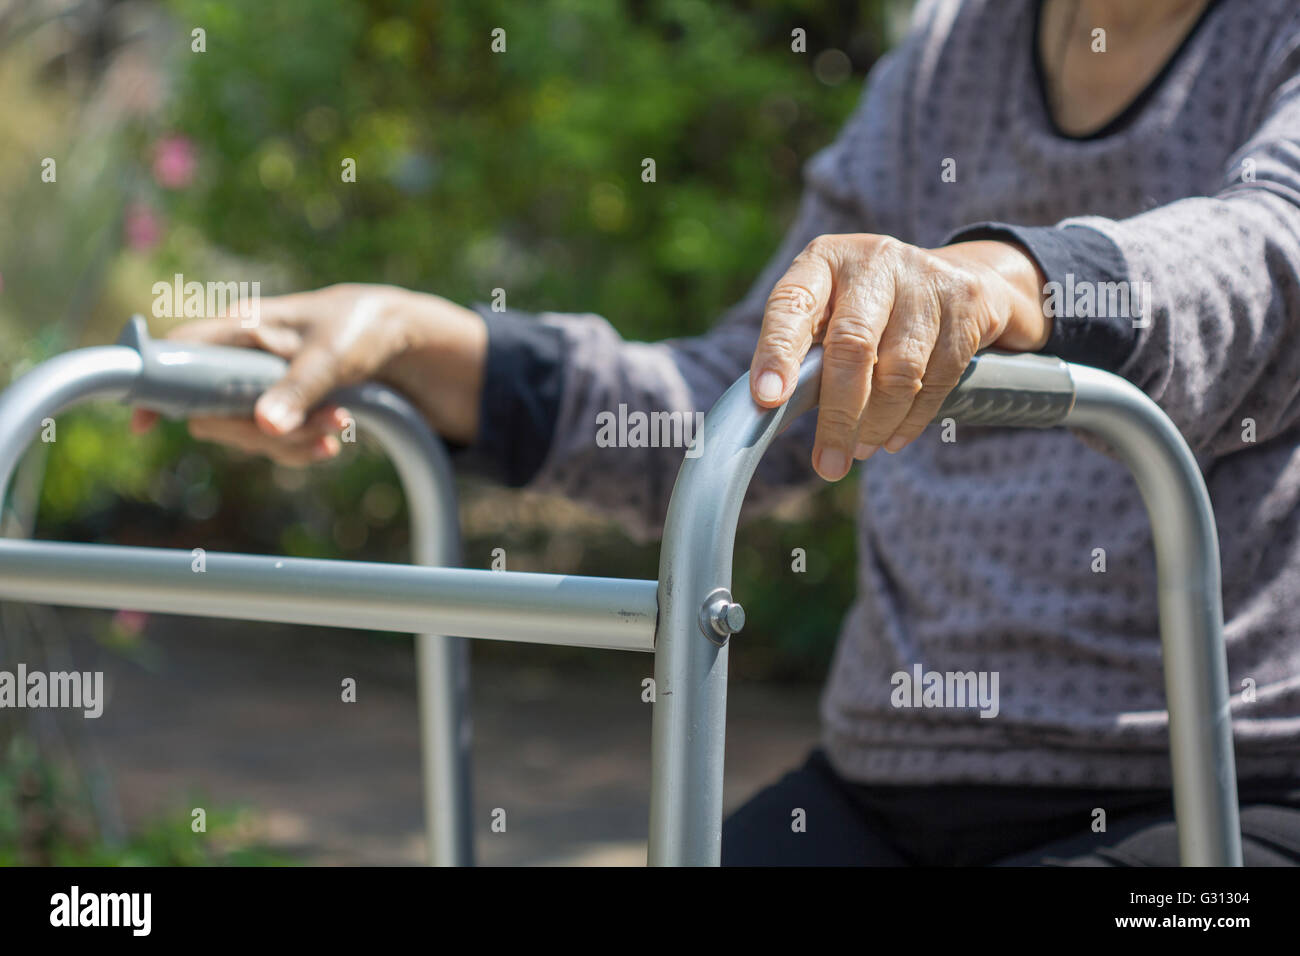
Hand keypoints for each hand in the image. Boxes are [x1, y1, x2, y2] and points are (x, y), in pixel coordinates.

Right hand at [131, 283, 487, 465]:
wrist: (400, 337)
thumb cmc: (361, 328)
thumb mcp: (333, 357)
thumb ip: (298, 389)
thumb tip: (264, 426)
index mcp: (240, 327)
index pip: (179, 354)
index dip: (156, 386)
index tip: (144, 424)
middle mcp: (240, 357)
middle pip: (213, 412)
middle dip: (262, 429)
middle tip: (328, 424)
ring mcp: (257, 384)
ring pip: (247, 432)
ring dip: (294, 440)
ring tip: (343, 425)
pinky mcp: (280, 406)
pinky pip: (274, 442)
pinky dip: (303, 447)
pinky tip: (334, 441)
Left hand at [748, 235, 1049, 479]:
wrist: (961, 276)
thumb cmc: (870, 309)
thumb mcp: (831, 312)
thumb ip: (804, 353)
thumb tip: (770, 415)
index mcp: (824, 260)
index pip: (792, 304)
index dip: (777, 353)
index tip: (768, 399)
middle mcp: (873, 261)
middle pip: (852, 345)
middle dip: (838, 416)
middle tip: (828, 464)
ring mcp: (924, 278)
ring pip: (899, 371)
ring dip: (876, 424)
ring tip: (860, 451)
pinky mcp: (965, 304)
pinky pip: (937, 378)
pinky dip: (911, 420)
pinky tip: (892, 439)